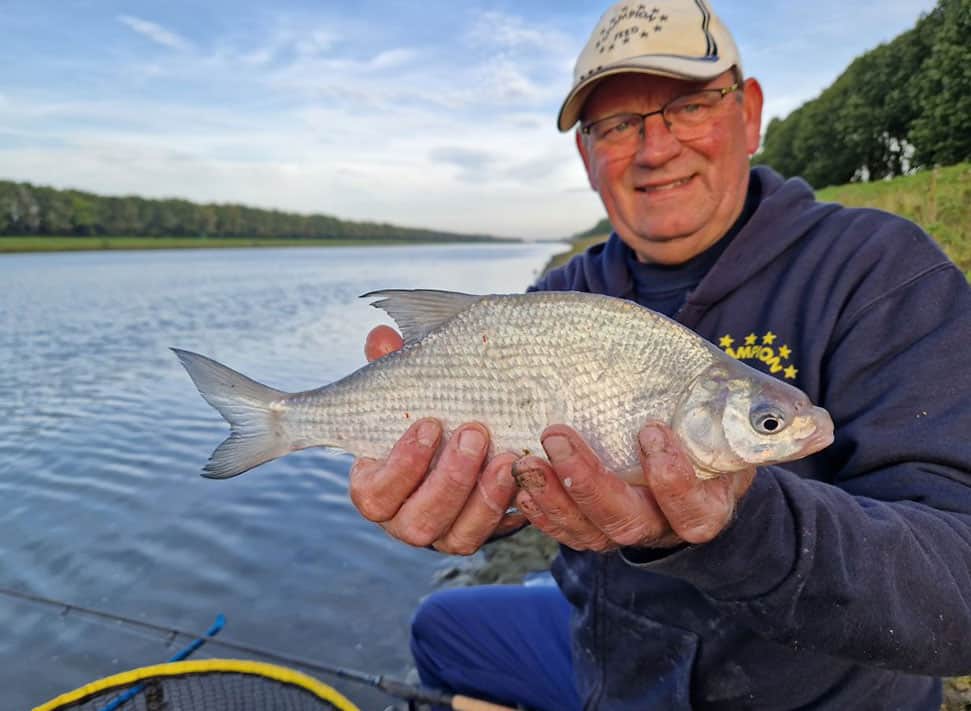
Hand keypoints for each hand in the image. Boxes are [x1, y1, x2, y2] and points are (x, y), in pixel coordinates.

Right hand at [349, 326, 526, 553]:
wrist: (478, 428)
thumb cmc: (434, 407)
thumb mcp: (415, 384)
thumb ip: (393, 364)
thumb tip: (381, 338)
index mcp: (378, 487)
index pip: (374, 494)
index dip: (400, 465)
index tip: (430, 423)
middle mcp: (407, 519)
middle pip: (418, 522)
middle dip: (449, 479)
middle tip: (475, 433)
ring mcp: (445, 532)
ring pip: (457, 538)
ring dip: (483, 498)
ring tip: (507, 457)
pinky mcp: (482, 533)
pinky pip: (494, 535)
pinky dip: (509, 509)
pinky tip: (525, 478)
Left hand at [511, 422, 755, 550]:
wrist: (695, 470)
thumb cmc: (718, 440)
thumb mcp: (743, 432)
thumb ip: (762, 422)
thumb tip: (815, 424)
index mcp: (704, 509)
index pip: (691, 510)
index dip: (672, 478)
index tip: (653, 431)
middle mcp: (661, 527)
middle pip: (625, 521)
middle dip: (588, 481)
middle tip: (559, 435)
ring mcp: (622, 530)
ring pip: (586, 531)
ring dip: (552, 495)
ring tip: (527, 458)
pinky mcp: (590, 527)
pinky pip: (561, 530)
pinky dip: (538, 510)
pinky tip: (520, 481)